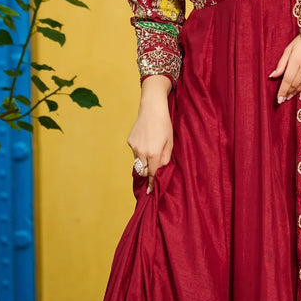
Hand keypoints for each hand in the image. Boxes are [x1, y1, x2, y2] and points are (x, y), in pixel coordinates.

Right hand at [127, 75, 172, 193]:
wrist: (152, 108)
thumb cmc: (164, 124)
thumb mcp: (170, 142)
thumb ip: (165, 158)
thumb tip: (160, 170)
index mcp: (154, 153)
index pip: (152, 174)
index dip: (152, 183)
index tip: (150, 192)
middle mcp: (142, 152)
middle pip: (144, 170)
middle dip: (148, 172)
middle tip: (153, 170)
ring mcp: (134, 147)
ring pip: (139, 161)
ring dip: (144, 160)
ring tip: (152, 147)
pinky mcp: (130, 141)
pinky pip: (135, 152)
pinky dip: (140, 151)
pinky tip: (146, 140)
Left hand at [269, 4, 300, 102]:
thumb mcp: (289, 49)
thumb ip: (281, 63)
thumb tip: (272, 76)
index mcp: (296, 59)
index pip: (288, 79)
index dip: (282, 91)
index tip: (279, 99)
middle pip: (296, 84)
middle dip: (288, 93)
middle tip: (283, 99)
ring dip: (296, 92)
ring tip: (290, 97)